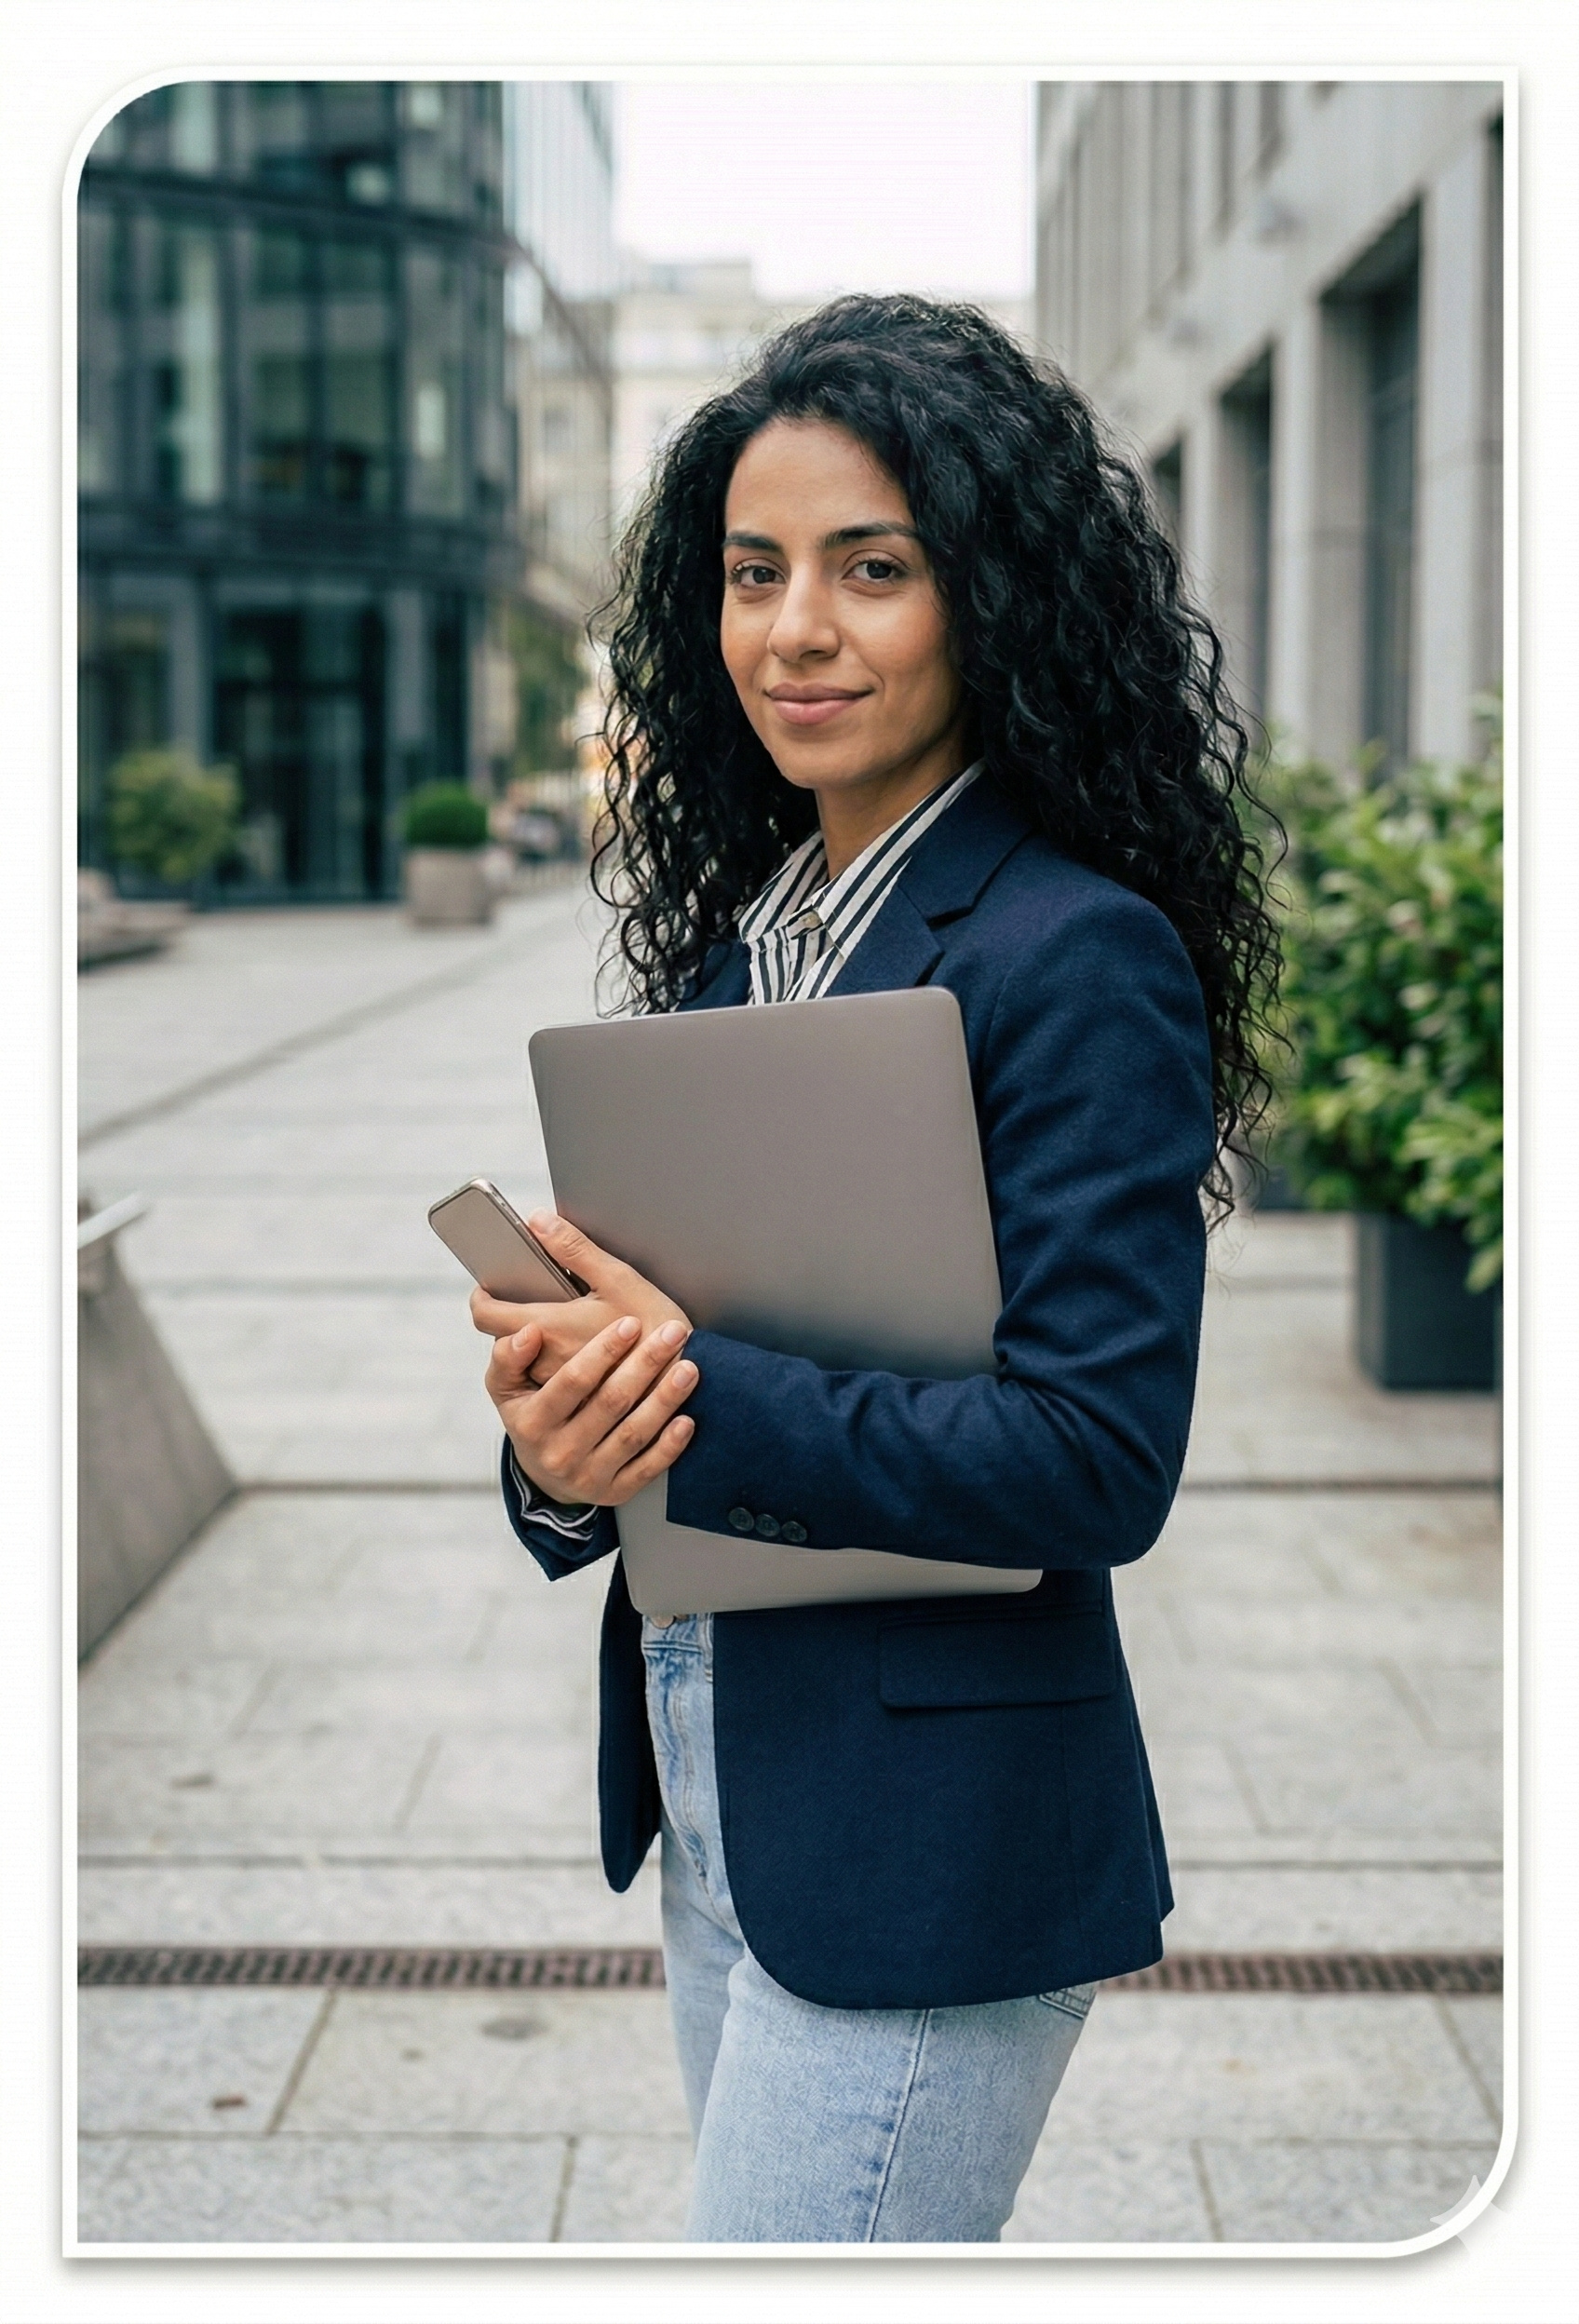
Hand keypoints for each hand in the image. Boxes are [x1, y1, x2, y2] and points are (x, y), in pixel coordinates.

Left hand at [470, 1212, 689, 1385]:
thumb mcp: (620, 1278)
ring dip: (538, 1343)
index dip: (482, 1296)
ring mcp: (562, 1390)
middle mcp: (546, 1364)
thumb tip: (538, 1221)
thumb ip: (574, 1249)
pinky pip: (553, 1384)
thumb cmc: (660, 1328)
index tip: (489, 1284)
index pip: (486, 1315)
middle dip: (515, 1316)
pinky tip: (583, 1350)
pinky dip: (559, 1365)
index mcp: (550, 1329)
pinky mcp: (579, 1406)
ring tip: (567, 1322)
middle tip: (537, 1296)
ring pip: (528, 1364)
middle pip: (506, 1340)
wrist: (699, 1382)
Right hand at [486, 1312, 698, 1507]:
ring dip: (665, 1400)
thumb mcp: (505, 1388)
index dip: (602, 1351)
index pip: (572, 1381)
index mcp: (532, 1423)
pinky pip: (647, 1469)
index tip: (630, 1323)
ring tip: (689, 1367)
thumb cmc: (530, 1415)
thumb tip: (528, 1332)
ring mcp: (589, 1477)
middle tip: (674, 1332)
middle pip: (610, 1403)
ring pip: (633, 1435)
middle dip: (645, 1364)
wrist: (543, 1474)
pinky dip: (670, 1446)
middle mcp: (560, 1453)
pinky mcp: (615, 1493)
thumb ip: (509, 1357)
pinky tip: (687, 1419)